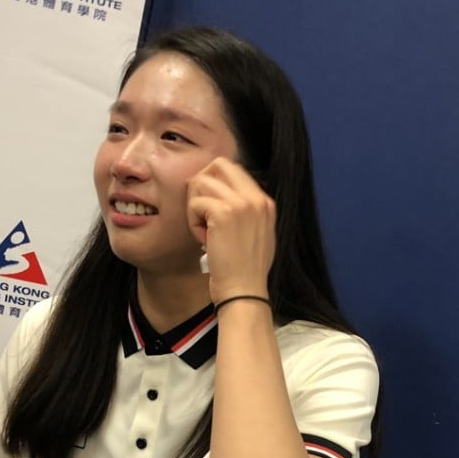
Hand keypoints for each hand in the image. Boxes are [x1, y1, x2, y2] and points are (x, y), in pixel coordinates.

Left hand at [186, 157, 274, 302]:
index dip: (214, 185)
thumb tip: (219, 195)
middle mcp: (257, 198)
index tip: (209, 210)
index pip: (233, 170)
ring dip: (195, 207)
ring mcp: (242, 203)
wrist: (244, 292)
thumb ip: (246, 212)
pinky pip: (195, 203)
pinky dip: (192, 222)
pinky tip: (204, 241)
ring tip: (204, 231)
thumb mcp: (256, 235)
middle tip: (200, 213)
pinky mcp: (224, 213)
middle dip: (201, 185)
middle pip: (218, 164)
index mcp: (265, 202)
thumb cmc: (245, 271)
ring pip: (202, 183)